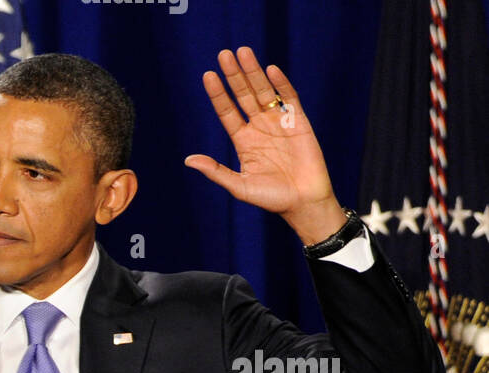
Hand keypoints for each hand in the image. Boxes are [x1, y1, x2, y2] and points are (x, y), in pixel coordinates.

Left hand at [185, 47, 345, 244]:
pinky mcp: (298, 121)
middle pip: (243, 95)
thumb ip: (215, 171)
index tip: (207, 76)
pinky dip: (281, 84)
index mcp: (243, 140)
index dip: (218, 94)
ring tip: (243, 52)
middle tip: (224, 54)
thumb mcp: (238, 186)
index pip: (227, 111)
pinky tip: (270, 70)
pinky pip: (289, 98)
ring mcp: (278, 122)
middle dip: (234, 75)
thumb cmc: (271, 198)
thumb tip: (188, 160)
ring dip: (253, 72)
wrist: (302, 202)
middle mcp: (259, 127)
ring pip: (263, 91)